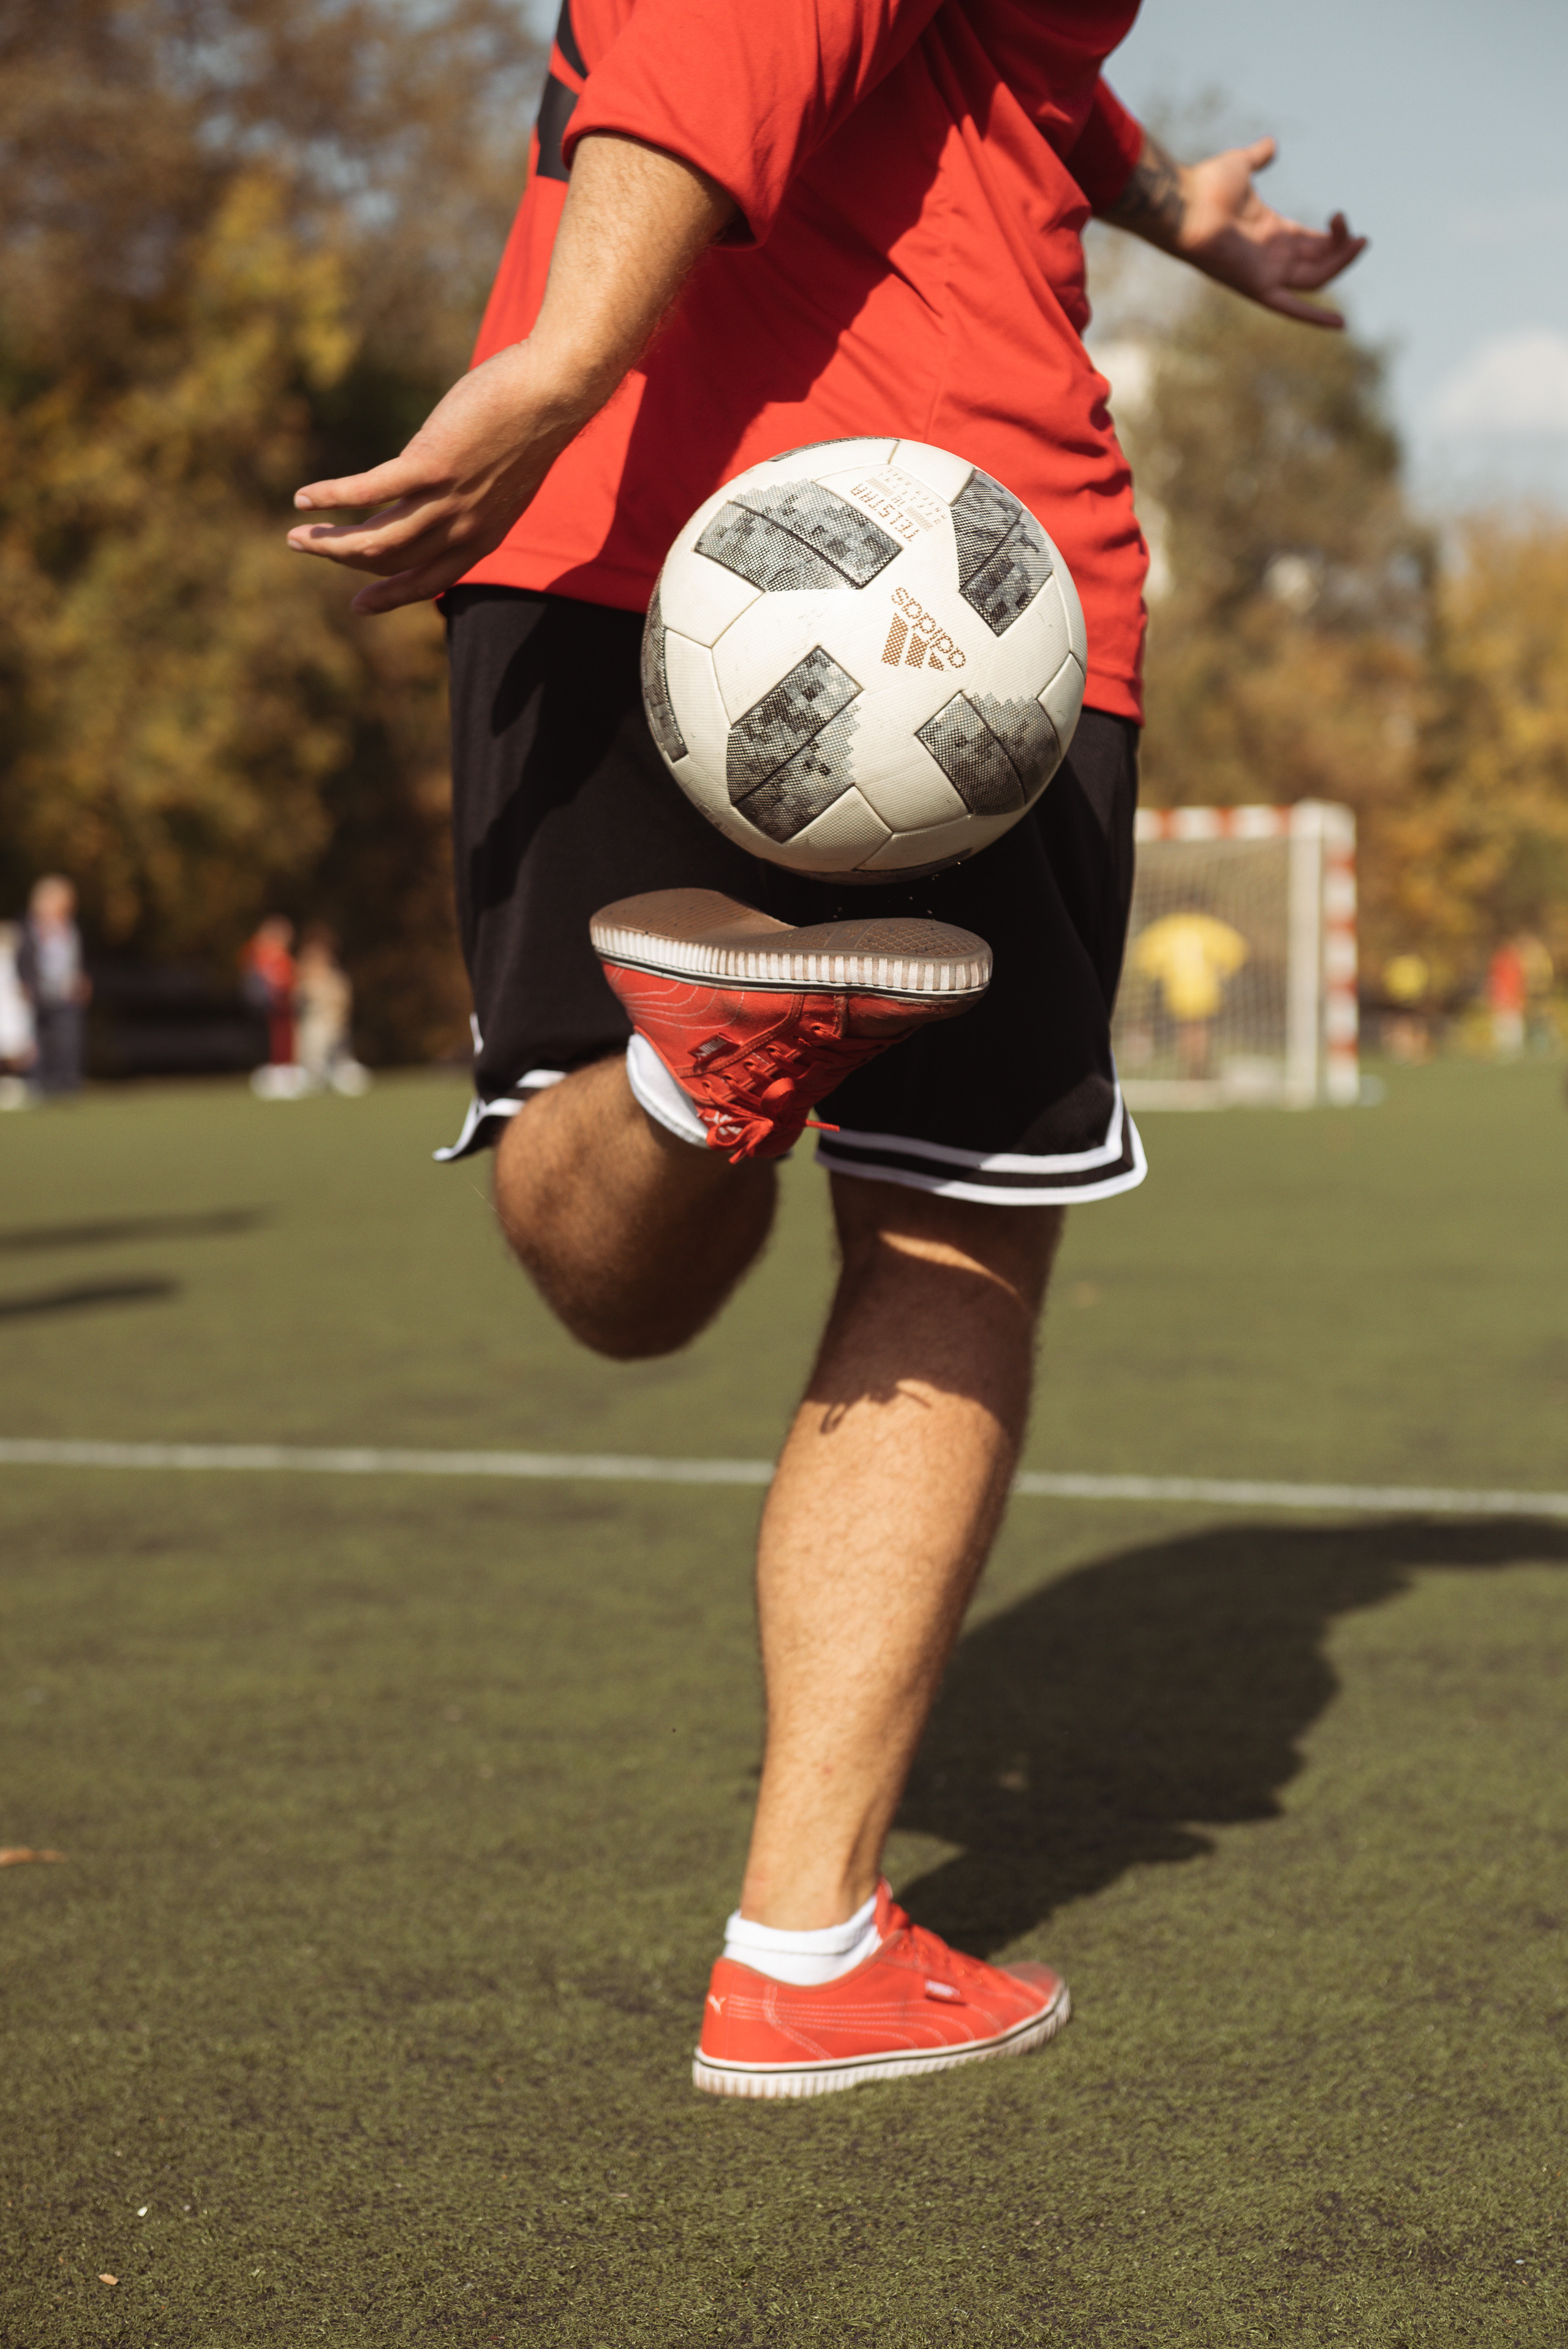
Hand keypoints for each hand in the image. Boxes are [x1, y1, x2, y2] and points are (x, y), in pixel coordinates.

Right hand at [288, 132, 734, 615]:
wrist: (553, 392)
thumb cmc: (528, 423)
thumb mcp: (502, 476)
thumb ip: (470, 495)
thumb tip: (441, 488)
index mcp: (481, 537)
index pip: (427, 580)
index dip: (389, 596)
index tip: (359, 606)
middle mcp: (462, 529)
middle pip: (390, 562)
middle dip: (343, 561)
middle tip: (305, 547)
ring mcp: (445, 501)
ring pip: (376, 541)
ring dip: (330, 541)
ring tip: (296, 533)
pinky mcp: (429, 466)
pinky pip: (368, 492)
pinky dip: (332, 497)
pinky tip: (304, 497)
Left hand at [1173, 137, 1366, 328]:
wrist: (1184, 205)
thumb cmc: (1207, 185)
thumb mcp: (1242, 166)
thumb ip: (1259, 158)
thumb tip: (1271, 144)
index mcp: (1271, 232)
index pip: (1310, 241)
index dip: (1332, 236)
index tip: (1346, 223)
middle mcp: (1271, 256)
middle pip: (1318, 260)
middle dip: (1341, 249)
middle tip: (1360, 237)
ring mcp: (1266, 272)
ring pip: (1315, 277)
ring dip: (1339, 262)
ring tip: (1358, 242)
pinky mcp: (1258, 286)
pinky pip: (1291, 307)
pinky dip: (1314, 317)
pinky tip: (1341, 324)